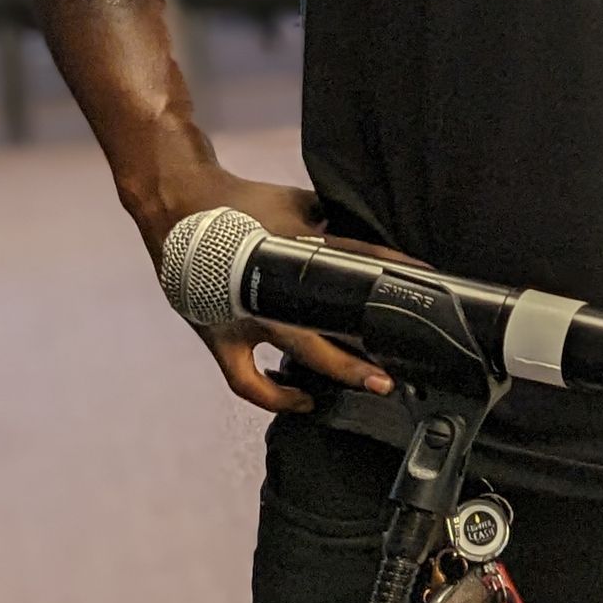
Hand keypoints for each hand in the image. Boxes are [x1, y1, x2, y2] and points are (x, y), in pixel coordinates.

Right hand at [131, 160, 404, 417]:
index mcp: (294, 249)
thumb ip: (328, 219)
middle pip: (327, 324)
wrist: (177, 206)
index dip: (394, 269)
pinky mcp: (220, 338)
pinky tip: (302, 400)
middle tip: (395, 370)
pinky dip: (274, 396)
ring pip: (295, 354)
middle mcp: (272, 288)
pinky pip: (247, 382)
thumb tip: (364, 228)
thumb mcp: (294, 202)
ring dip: (332, 374)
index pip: (356, 258)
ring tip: (367, 388)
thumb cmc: (240, 203)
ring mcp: (244, 317)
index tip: (426, 280)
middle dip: (363, 350)